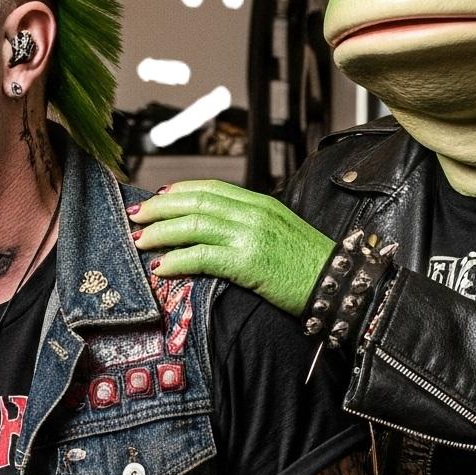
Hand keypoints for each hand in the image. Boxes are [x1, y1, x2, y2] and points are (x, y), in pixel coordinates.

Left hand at [131, 183, 333, 319]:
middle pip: (195, 203)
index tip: (158, 198)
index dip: (179, 192)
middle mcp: (253, 214)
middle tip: (135, 216)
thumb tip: (221, 232)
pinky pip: (201, 257)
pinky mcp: (247, 263)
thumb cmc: (310, 267)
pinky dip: (176, 260)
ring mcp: (250, 237)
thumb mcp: (282, 234)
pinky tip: (160, 267)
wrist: (340, 285)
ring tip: (139, 241)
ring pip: (193, 226)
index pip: (211, 189)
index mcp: (261, 204)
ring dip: (160, 233)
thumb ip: (253, 226)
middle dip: (160, 208)